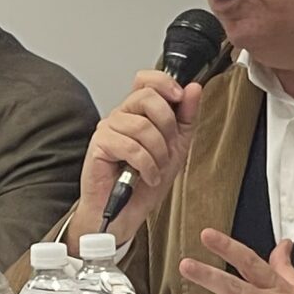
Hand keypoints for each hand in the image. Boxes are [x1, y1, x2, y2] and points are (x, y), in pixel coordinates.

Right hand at [67, 71, 202, 250]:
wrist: (126, 214)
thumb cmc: (145, 181)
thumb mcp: (176, 147)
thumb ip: (186, 117)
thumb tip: (193, 89)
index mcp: (138, 111)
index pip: (146, 80)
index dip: (164, 82)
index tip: (179, 97)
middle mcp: (121, 115)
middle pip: (146, 97)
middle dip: (166, 124)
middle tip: (168, 146)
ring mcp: (108, 129)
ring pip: (141, 126)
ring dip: (158, 153)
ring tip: (157, 167)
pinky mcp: (99, 146)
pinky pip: (130, 147)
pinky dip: (146, 165)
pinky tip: (147, 175)